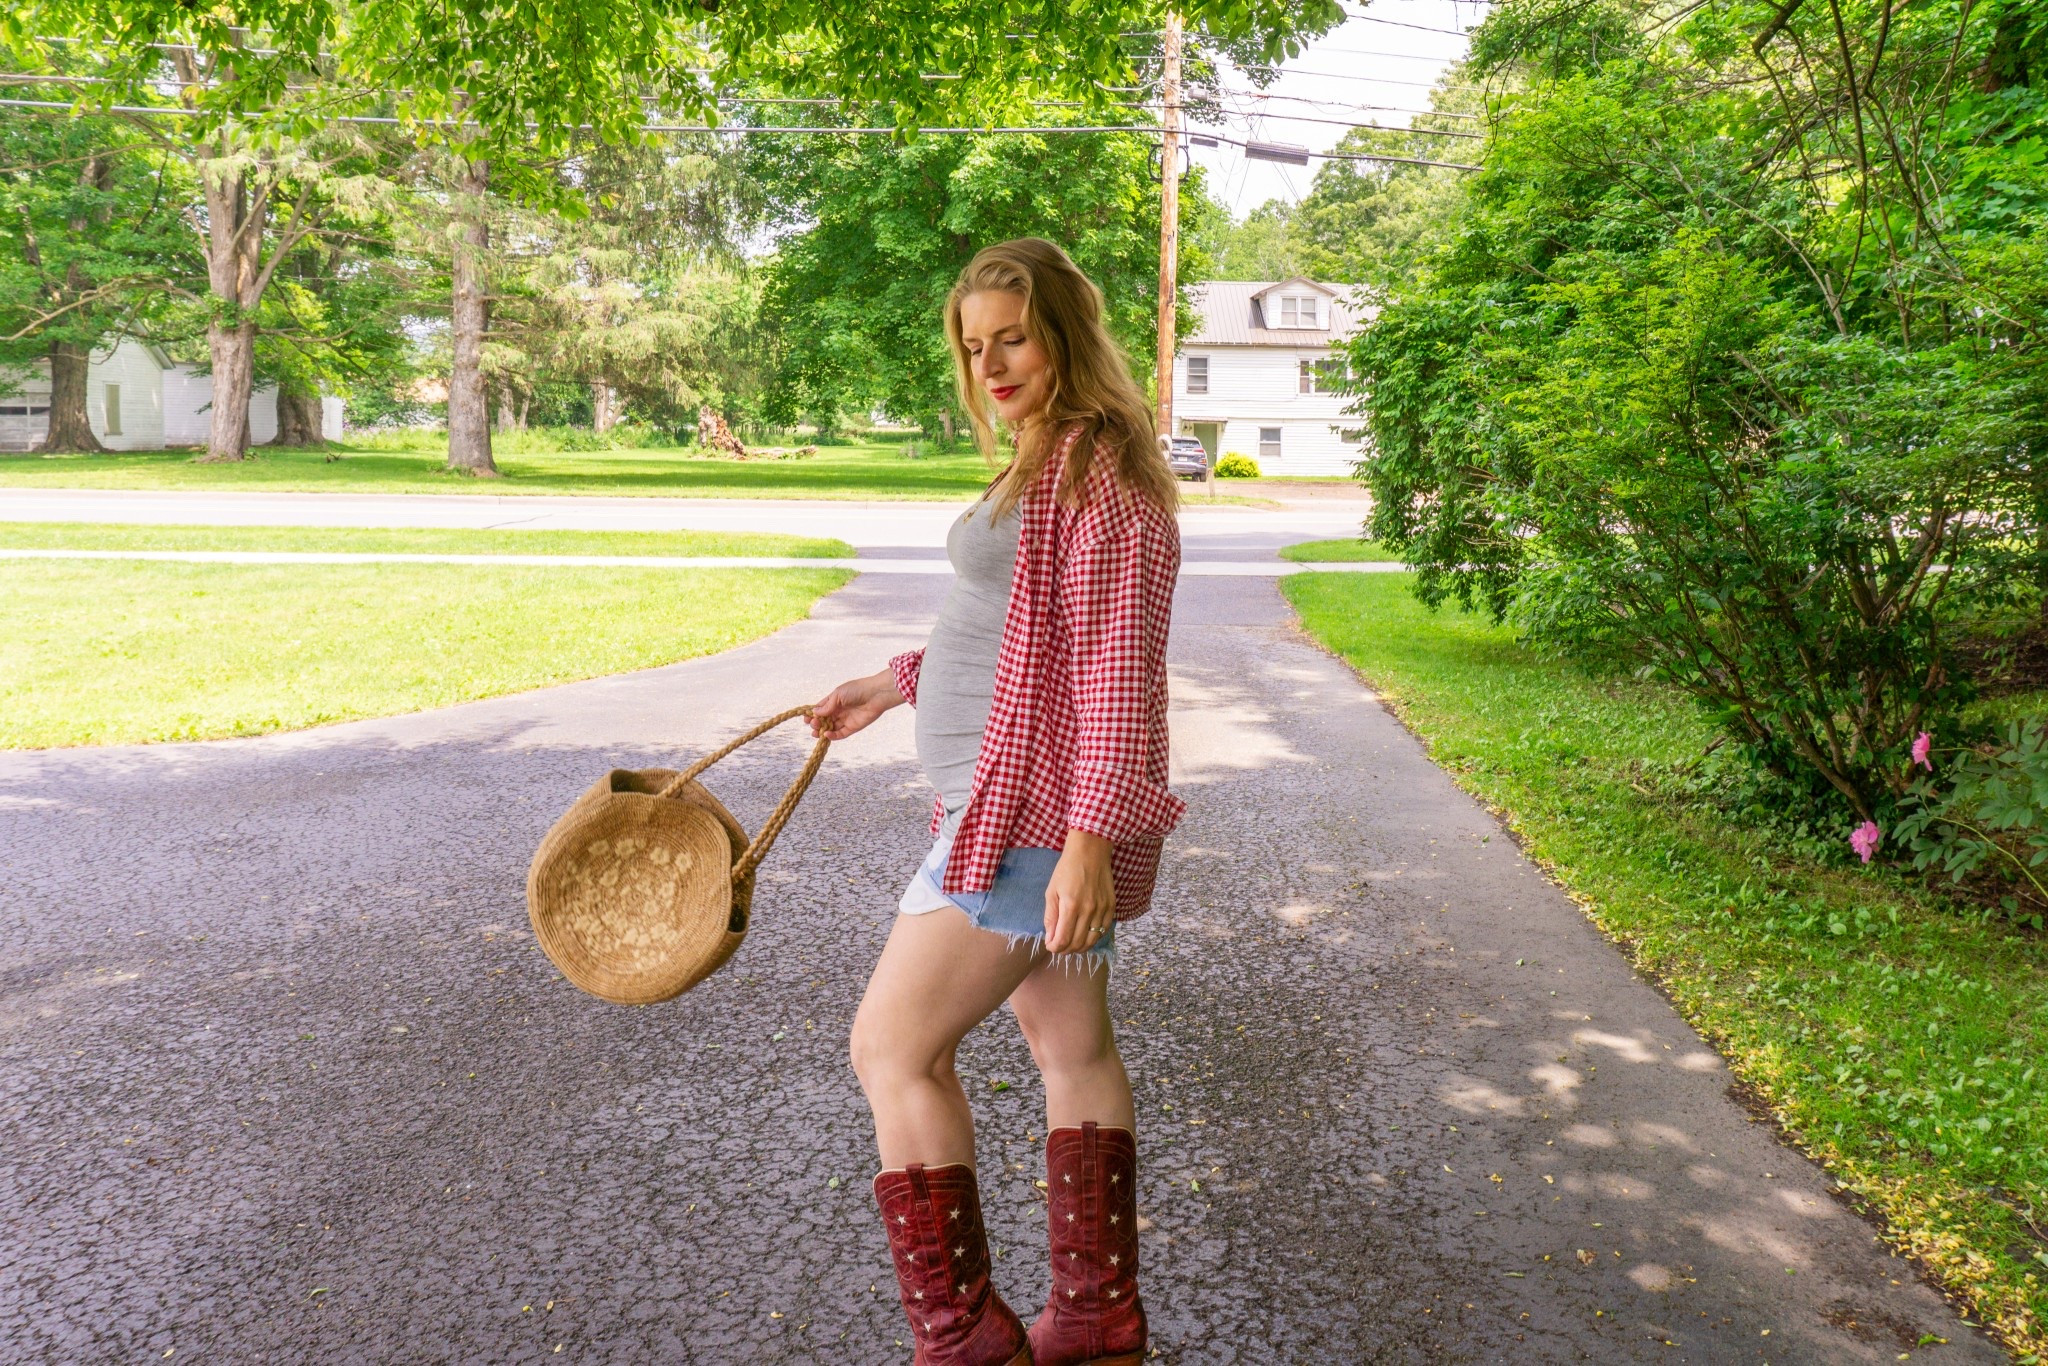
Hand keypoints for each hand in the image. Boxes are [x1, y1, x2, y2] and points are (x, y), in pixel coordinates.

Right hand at [808, 669, 902, 740]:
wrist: (876, 694)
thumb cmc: (857, 690)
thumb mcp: (838, 695)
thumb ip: (827, 706)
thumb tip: (815, 713)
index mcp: (835, 701)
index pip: (821, 709)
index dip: (813, 714)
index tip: (806, 718)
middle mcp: (839, 711)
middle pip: (824, 720)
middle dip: (816, 723)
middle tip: (813, 724)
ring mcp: (846, 719)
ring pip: (831, 728)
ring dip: (822, 731)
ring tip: (815, 732)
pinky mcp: (853, 727)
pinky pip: (840, 734)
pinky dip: (833, 736)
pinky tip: (826, 734)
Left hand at [1044, 830, 1115, 953]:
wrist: (1090, 852)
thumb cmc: (1067, 869)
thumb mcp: (1052, 891)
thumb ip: (1051, 916)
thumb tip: (1051, 938)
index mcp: (1071, 906)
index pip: (1063, 940)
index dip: (1055, 948)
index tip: (1050, 945)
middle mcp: (1088, 910)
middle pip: (1077, 944)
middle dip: (1065, 950)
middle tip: (1059, 947)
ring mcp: (1102, 909)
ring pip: (1092, 941)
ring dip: (1080, 947)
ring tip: (1071, 944)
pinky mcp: (1111, 907)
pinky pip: (1104, 931)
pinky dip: (1094, 938)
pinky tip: (1085, 935)